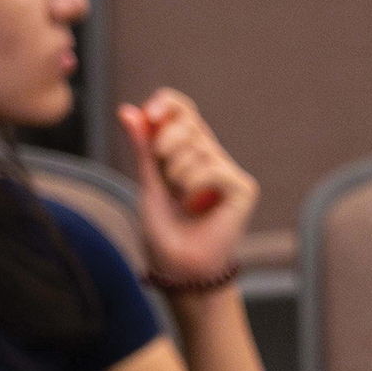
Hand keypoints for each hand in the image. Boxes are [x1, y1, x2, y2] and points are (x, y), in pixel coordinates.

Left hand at [117, 89, 256, 285]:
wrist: (179, 267)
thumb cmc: (165, 230)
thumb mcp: (147, 181)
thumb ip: (142, 147)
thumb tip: (128, 110)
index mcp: (190, 152)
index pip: (183, 110)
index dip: (167, 104)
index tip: (149, 114)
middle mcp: (213, 157)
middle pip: (189, 122)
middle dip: (165, 143)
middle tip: (161, 172)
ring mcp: (229, 172)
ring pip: (197, 148)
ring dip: (175, 174)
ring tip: (180, 199)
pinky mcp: (243, 188)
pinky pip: (211, 168)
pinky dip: (193, 185)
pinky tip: (194, 205)